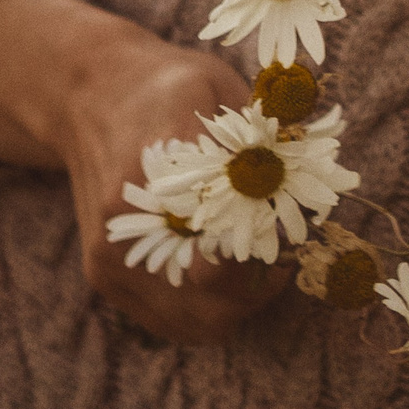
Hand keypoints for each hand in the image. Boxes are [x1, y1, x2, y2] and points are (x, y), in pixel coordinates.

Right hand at [0, 0, 287, 343]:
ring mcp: (112, 258)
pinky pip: (171, 322)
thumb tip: (323, 168)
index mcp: (159, 167)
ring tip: (261, 265)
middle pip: (216, 297)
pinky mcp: (104, 276)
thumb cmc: (166, 86)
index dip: (270, 243)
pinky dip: (208, 311)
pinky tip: (228, 276)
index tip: (294, 224)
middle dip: (262, 283)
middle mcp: (128, 223)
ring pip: (198, 322)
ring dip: (239, 304)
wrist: (86, 94)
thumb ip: (262, 133)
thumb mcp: (217, 87)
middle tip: (287, 252)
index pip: (227, 235)